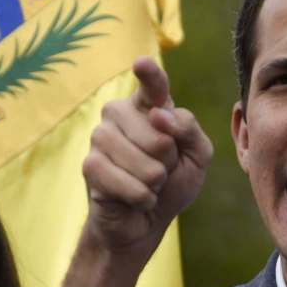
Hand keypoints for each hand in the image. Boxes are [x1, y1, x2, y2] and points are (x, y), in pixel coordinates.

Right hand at [33, 58, 211, 286]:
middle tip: (161, 170)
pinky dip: (137, 195)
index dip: (149, 76)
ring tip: (148, 184)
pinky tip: (135, 198)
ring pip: (139, 153)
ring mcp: (101, 137)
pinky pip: (119, 176)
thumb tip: (161, 115)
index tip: (142, 64)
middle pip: (157, 127)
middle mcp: (122, 115)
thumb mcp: (196, 159)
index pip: (152, 85)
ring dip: (153, 179)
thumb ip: (190, 131)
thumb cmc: (173, 186)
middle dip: (169, 157)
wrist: (146, 223)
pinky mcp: (89, 164)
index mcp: (152, 108)